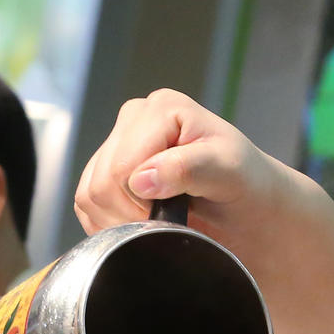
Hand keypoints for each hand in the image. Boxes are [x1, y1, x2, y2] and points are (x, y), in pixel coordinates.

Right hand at [74, 89, 290, 236]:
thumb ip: (189, 169)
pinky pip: (86, 205)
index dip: (143, 201)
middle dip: (132, 214)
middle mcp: (134, 119)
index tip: (176, 213)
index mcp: (162, 108)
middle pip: (102, 182)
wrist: (248, 207)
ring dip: (120, 222)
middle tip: (167, 223)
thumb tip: (142, 179)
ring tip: (157, 223)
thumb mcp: (230, 173)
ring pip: (89, 195)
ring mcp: (117, 145)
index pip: (123, 165)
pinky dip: (108, 225)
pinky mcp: (106, 172)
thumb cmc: (245, 185)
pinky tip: (140, 225)